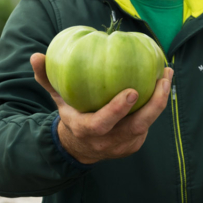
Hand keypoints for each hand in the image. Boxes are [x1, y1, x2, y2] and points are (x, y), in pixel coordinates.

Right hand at [31, 53, 172, 164]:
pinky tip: (163, 81)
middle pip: (135, 127)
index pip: (103, 124)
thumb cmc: (70, 113)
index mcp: (86, 130)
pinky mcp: (134, 144)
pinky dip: (157, 104)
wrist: (79, 146)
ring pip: (146, 124)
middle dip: (153, 105)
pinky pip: (149, 123)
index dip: (118, 110)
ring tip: (166, 74)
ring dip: (160, 100)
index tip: (132, 91)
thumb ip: (46, 78)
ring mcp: (123, 145)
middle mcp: (107, 142)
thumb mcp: (57, 98)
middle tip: (162, 79)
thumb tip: (36, 56)